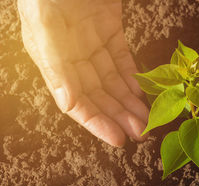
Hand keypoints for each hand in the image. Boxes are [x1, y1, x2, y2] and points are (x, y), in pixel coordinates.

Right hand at [18, 0, 148, 146]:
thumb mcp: (45, 27)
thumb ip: (56, 67)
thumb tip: (70, 105)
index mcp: (53, 59)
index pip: (77, 101)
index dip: (98, 122)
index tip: (119, 139)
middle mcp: (71, 55)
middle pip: (99, 94)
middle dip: (120, 115)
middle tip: (142, 134)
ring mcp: (90, 41)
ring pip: (113, 80)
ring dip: (130, 101)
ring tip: (147, 119)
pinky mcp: (107, 27)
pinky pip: (121, 58)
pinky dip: (132, 76)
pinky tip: (143, 92)